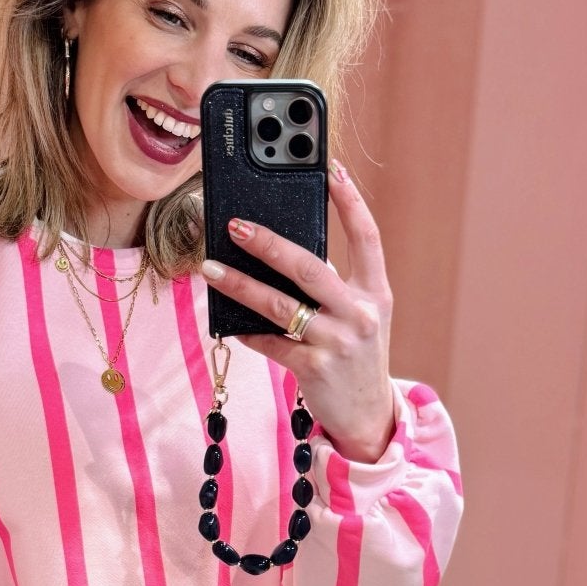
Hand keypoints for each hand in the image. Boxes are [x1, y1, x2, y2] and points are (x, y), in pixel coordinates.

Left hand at [201, 164, 395, 462]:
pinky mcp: (314, 369)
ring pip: (279, 305)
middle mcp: (360, 314)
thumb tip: (281, 253)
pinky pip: (269, 342)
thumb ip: (334, 286)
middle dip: (269, 243)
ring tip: (211, 269)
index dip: (350, 201)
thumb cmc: (357, 356)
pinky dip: (245, 330)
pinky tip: (226, 320)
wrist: (369, 416)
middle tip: (235, 226)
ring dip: (240, 285)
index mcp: (376, 293)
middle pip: (310, 266)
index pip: (367, 237)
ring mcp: (338, 342)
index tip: (331, 169)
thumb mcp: (361, 317)